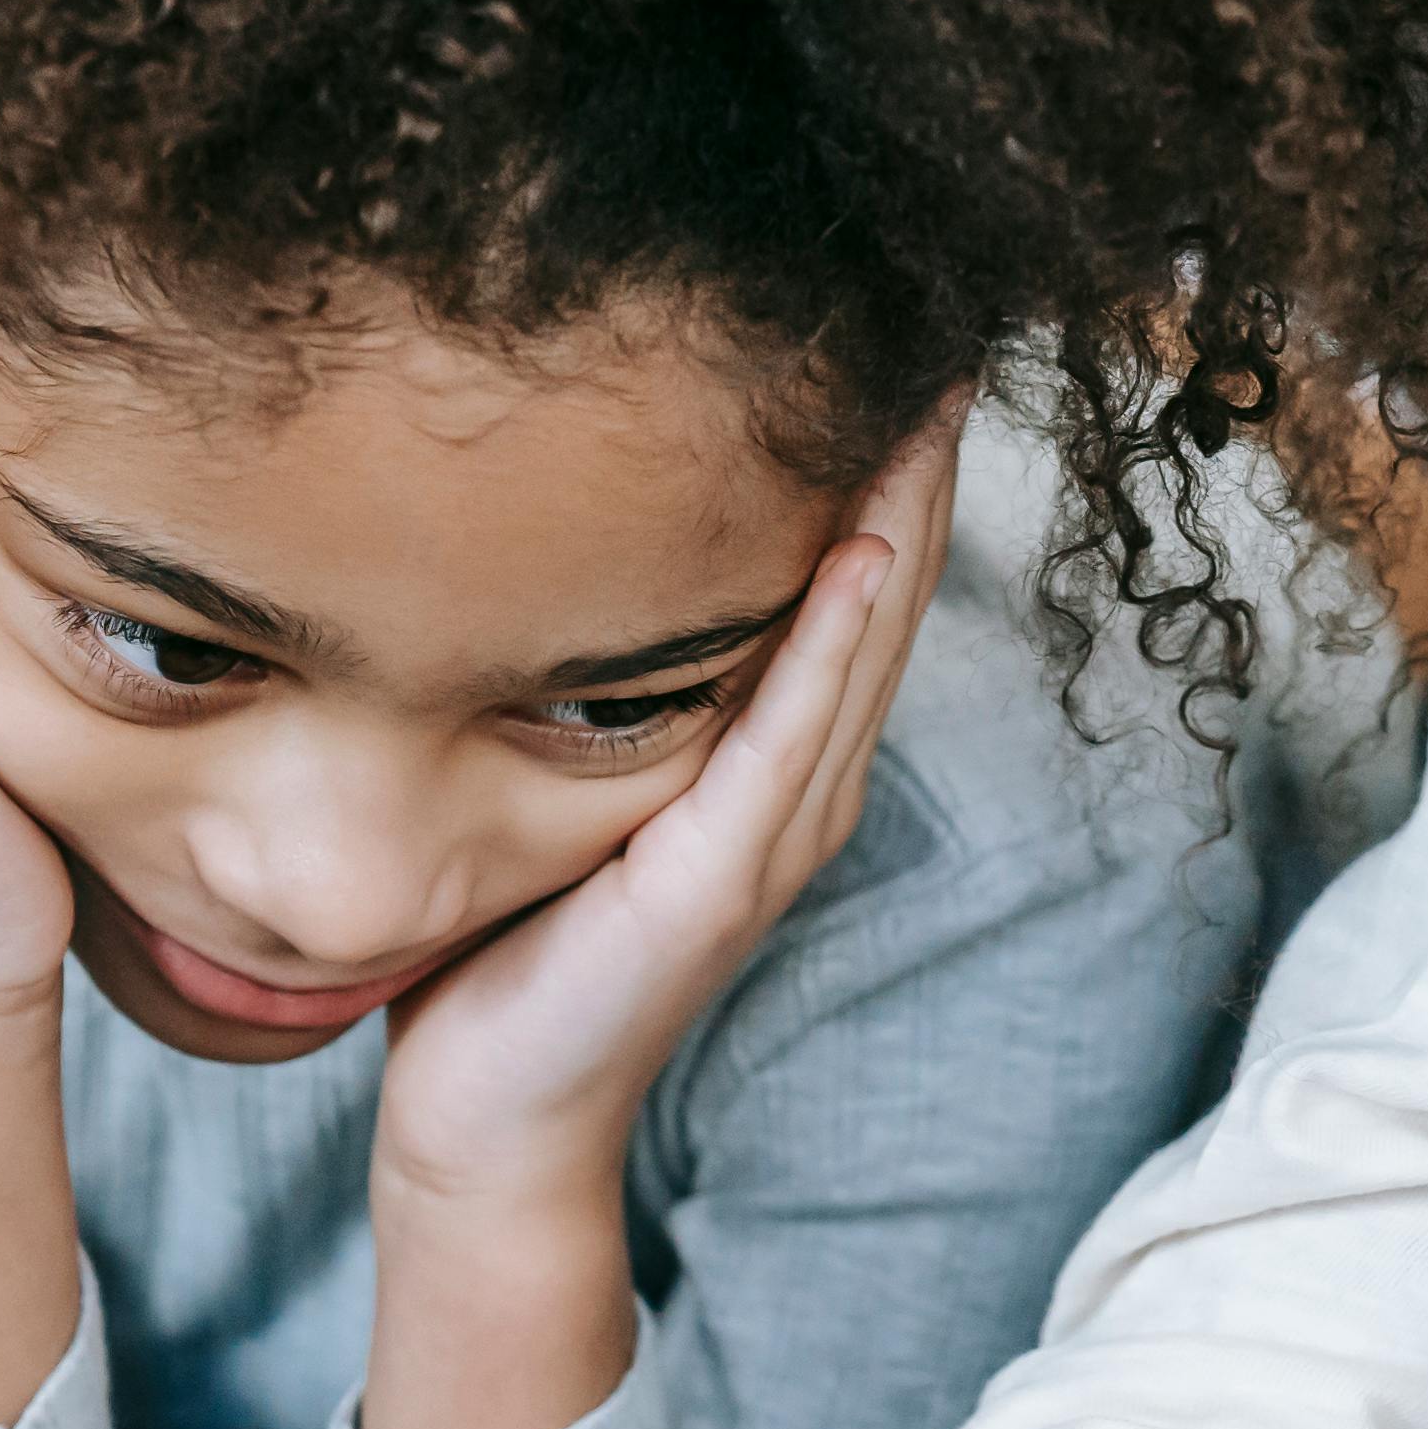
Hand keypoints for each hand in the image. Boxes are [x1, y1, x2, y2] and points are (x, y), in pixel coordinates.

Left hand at [354, 407, 961, 1428]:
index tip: (882, 327)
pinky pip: (794, 727)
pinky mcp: (725, 871)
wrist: (488, 1114)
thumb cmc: (504, 948)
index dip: (881, 456)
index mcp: (766, 751)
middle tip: (939, 314)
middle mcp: (799, 781)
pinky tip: (860, 542)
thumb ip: (573, 667)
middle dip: (916, 454)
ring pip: (864, 639)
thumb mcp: (546, 768)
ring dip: (904, 512)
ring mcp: (775, 828)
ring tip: (931, 391)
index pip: (851, 575)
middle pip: (886, 587)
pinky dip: (835, 634)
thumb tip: (516, 528)